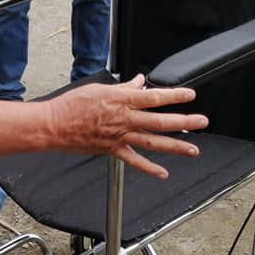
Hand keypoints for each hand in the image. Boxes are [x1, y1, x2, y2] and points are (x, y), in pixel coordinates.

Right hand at [48, 74, 207, 178]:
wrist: (53, 125)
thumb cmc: (72, 105)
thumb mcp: (99, 89)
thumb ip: (124, 88)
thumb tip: (139, 82)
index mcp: (121, 100)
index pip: (154, 97)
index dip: (174, 95)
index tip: (190, 94)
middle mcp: (123, 118)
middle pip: (160, 120)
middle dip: (184, 121)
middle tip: (201, 121)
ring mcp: (119, 136)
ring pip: (152, 141)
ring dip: (175, 146)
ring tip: (193, 149)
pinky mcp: (112, 149)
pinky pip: (134, 160)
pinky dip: (149, 168)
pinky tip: (163, 172)